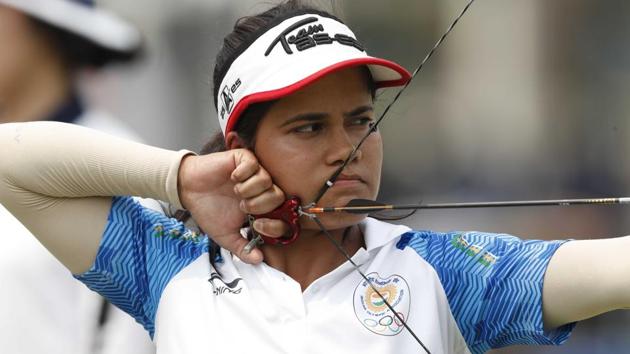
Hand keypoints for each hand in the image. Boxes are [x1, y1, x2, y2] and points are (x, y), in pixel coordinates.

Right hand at [178, 149, 286, 263]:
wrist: (188, 190)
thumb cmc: (208, 211)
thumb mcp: (226, 236)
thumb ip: (242, 249)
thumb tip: (259, 261)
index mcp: (260, 209)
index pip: (282, 216)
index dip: (274, 223)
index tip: (255, 225)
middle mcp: (261, 191)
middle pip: (279, 196)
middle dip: (261, 205)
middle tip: (243, 207)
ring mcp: (253, 174)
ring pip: (267, 180)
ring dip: (249, 189)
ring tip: (235, 192)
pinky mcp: (243, 159)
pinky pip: (254, 164)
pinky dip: (243, 173)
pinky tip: (232, 178)